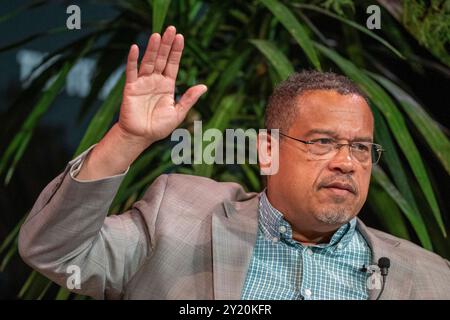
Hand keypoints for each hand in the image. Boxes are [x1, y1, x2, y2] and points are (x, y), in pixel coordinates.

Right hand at [118, 26, 206, 146]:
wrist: (141, 137)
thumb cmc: (159, 127)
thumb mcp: (178, 113)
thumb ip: (189, 98)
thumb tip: (204, 86)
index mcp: (167, 85)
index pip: (173, 64)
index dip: (176, 51)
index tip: (180, 37)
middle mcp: (155, 81)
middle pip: (162, 59)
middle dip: (166, 44)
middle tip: (171, 29)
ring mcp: (143, 83)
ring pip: (148, 62)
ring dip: (152, 49)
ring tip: (157, 35)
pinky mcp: (131, 88)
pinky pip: (131, 72)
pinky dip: (132, 60)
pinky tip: (135, 48)